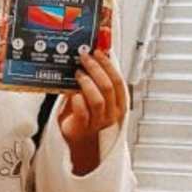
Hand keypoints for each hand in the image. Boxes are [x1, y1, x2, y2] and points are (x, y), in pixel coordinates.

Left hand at [58, 50, 126, 175]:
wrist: (76, 139)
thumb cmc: (84, 115)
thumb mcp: (92, 95)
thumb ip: (94, 80)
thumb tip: (90, 56)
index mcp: (118, 104)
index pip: (118, 81)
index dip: (109, 65)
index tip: (100, 51)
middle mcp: (111, 113)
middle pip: (108, 87)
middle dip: (96, 69)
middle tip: (85, 58)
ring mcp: (98, 122)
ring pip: (98, 100)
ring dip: (88, 83)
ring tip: (78, 73)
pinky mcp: (83, 128)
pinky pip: (83, 113)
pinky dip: (78, 101)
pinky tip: (73, 93)